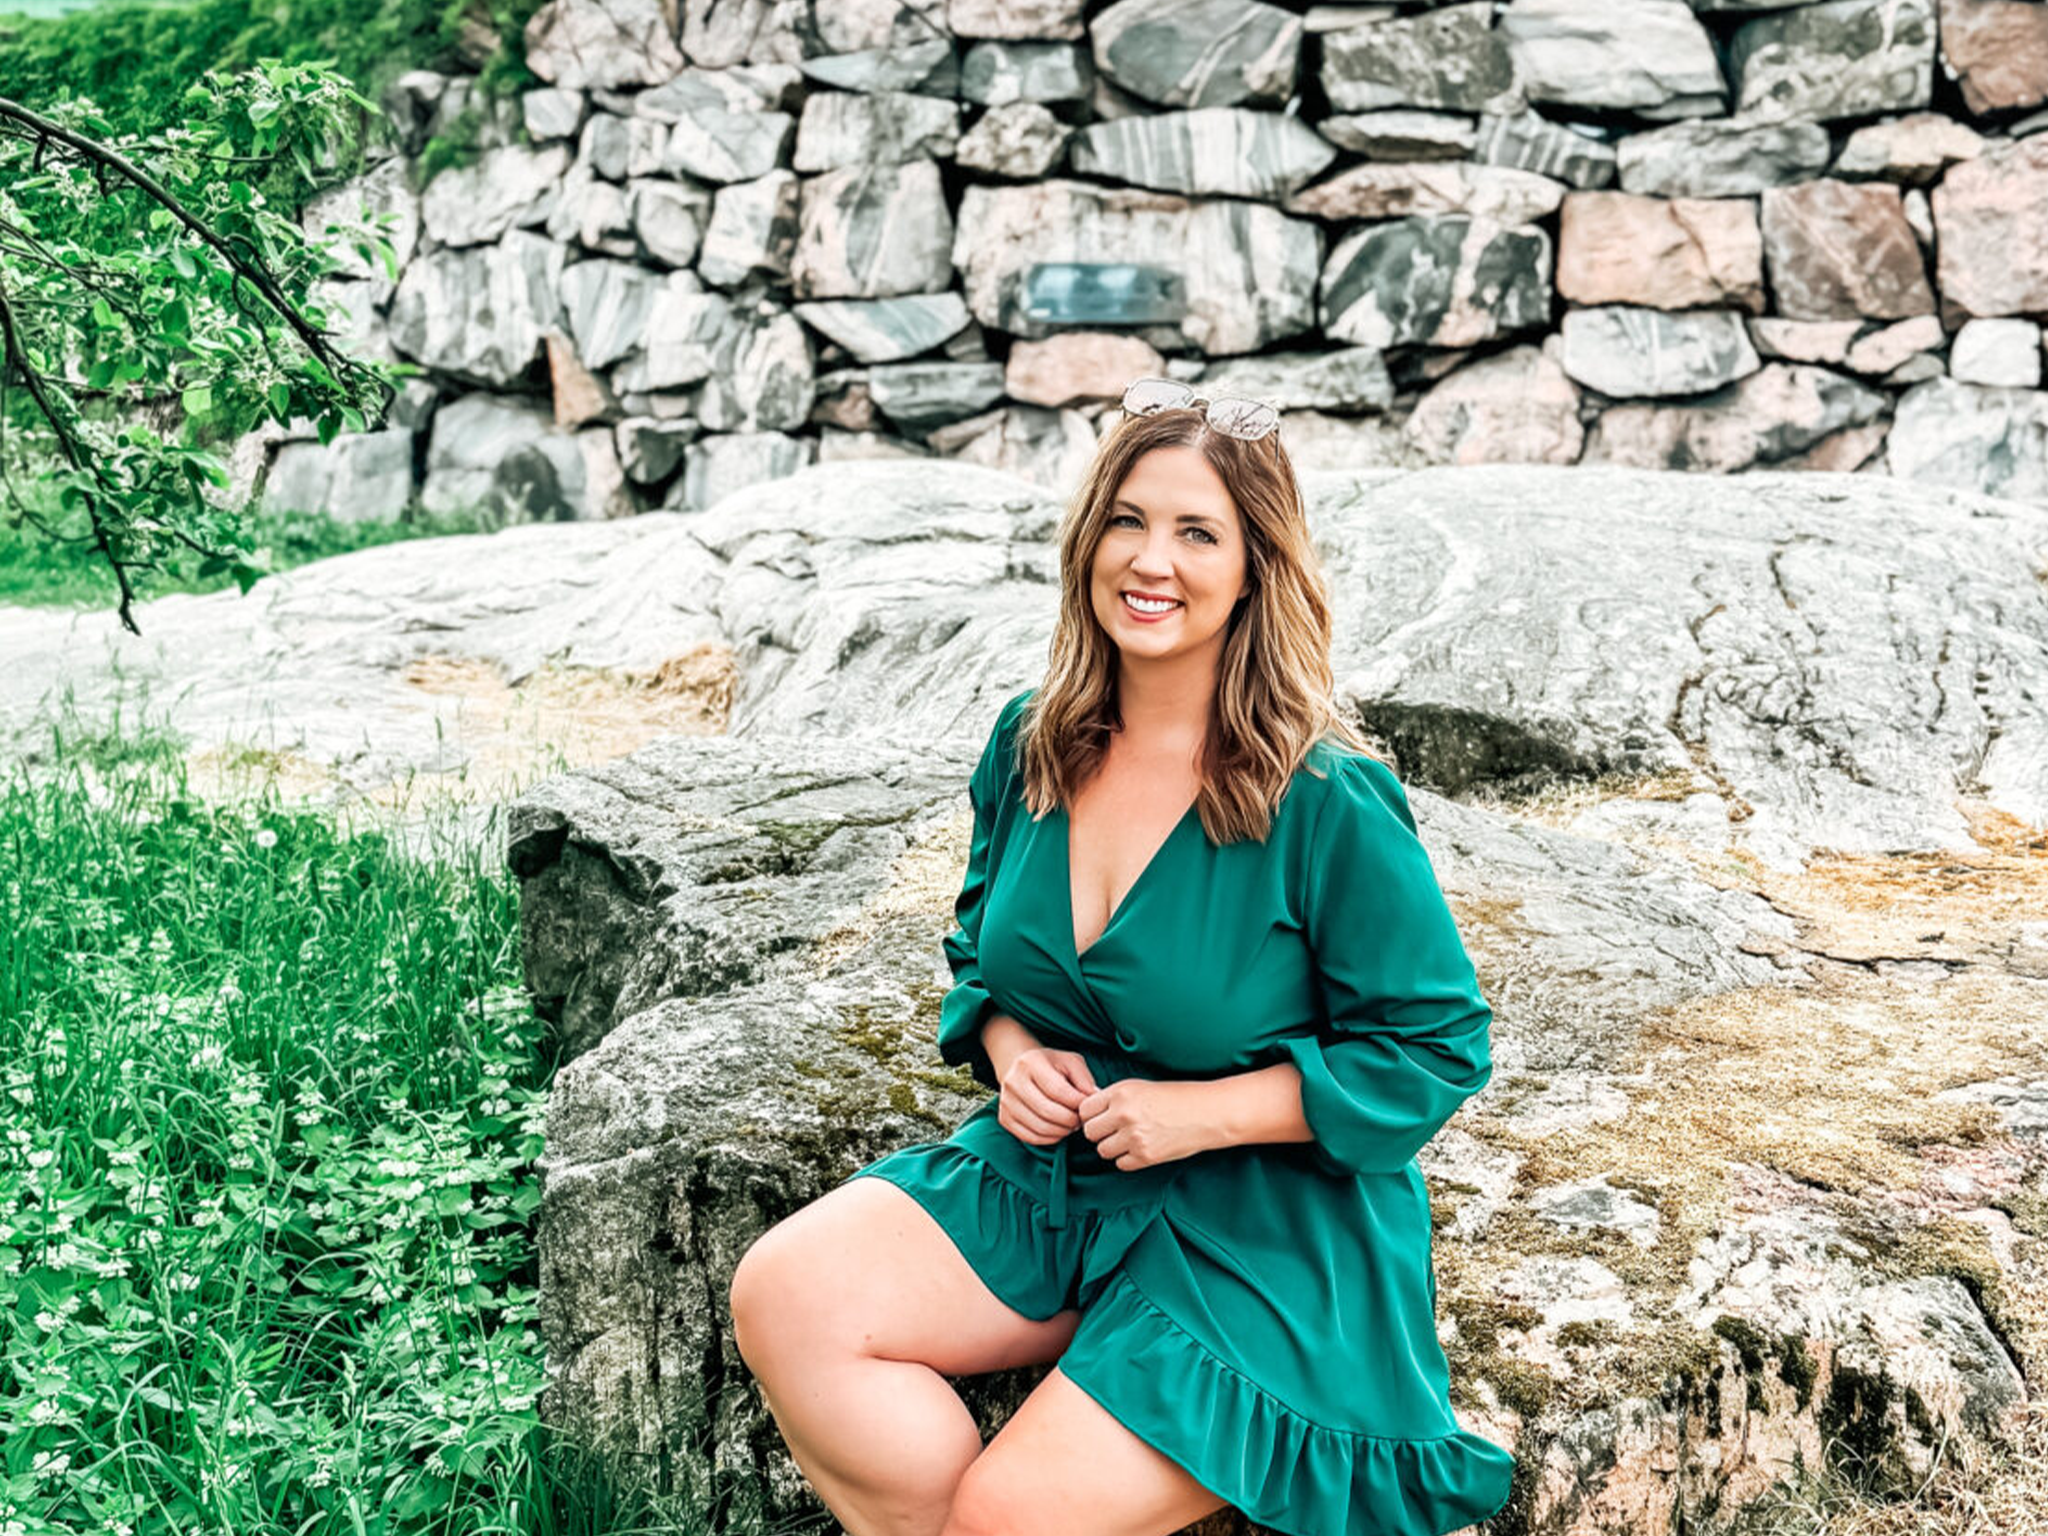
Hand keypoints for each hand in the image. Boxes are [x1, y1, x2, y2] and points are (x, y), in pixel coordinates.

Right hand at [996, 1045, 1098, 1146]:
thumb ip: (1084, 1079)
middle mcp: (1013, 1082)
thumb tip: (1095, 1099)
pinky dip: (1050, 1139)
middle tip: (1081, 1120)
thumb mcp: (1070, 1062)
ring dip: (1062, 1131)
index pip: (1058, 1091)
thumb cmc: (1050, 1065)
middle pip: (1048, 1111)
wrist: (1019, 1068)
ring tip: (1071, 1124)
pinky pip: (1030, 1137)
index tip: (1088, 1107)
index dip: (1078, 1103)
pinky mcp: (1004, 1119)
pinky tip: (1058, 1130)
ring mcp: (1006, 1102)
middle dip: (1071, 1120)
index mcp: (1031, 1063)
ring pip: (1040, 1127)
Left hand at [1078, 1078, 1221, 1170]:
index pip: (1084, 1110)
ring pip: (1103, 1151)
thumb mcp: (1140, 1087)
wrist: (1207, 1113)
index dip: (1091, 1115)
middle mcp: (1124, 1114)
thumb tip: (1089, 1113)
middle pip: (1090, 1132)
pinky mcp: (1145, 1156)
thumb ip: (1114, 1099)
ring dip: (1113, 1147)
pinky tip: (1142, 1148)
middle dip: (1100, 1133)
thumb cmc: (1176, 1097)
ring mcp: (1134, 1137)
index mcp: (1121, 1093)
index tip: (1101, 1117)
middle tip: (1115, 1130)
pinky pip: (1121, 1164)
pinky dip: (1128, 1159)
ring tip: (1130, 1139)